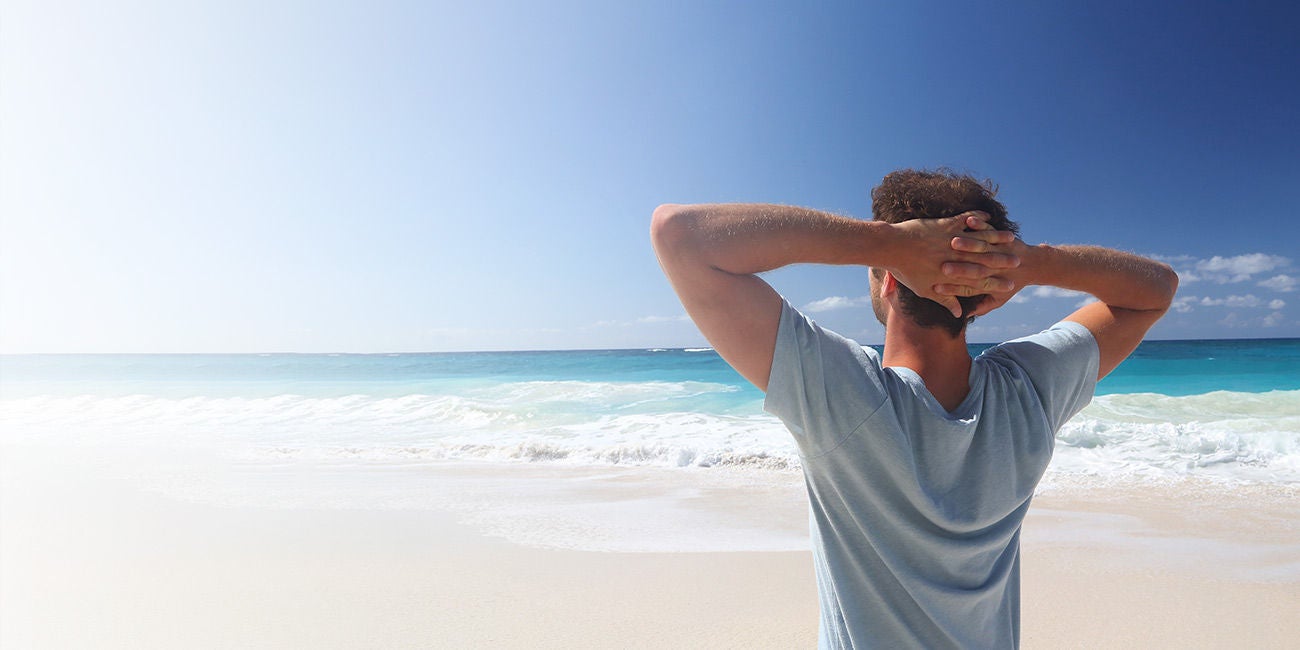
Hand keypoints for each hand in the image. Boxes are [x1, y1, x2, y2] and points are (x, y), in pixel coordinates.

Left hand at [888, 211, 1019, 316]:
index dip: (995, 283)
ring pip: (980, 240)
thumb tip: (958, 314)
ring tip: (1011, 238)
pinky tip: (988, 216)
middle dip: (1003, 261)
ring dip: (997, 238)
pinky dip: (978, 218)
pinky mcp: (946, 224)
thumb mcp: (924, 290)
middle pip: (985, 261)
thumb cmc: (906, 270)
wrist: (892, 247)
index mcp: (951, 275)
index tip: (1010, 285)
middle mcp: (955, 258)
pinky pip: (966, 219)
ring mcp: (952, 240)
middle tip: (1018, 262)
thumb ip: (945, 301)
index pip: (979, 281)